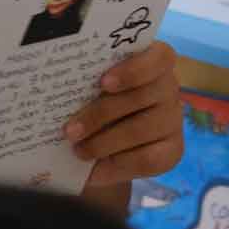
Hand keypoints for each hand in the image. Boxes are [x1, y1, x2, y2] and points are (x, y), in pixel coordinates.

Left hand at [64, 42, 183, 186]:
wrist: (109, 141)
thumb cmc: (97, 101)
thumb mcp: (92, 86)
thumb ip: (85, 80)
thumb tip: (55, 82)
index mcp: (153, 61)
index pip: (159, 57)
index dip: (133, 70)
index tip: (103, 82)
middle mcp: (168, 87)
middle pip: (141, 96)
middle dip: (100, 114)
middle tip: (70, 131)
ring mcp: (173, 119)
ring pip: (141, 129)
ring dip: (104, 143)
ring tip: (78, 151)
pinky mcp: (173, 149)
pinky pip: (147, 159)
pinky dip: (116, 167)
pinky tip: (95, 171)